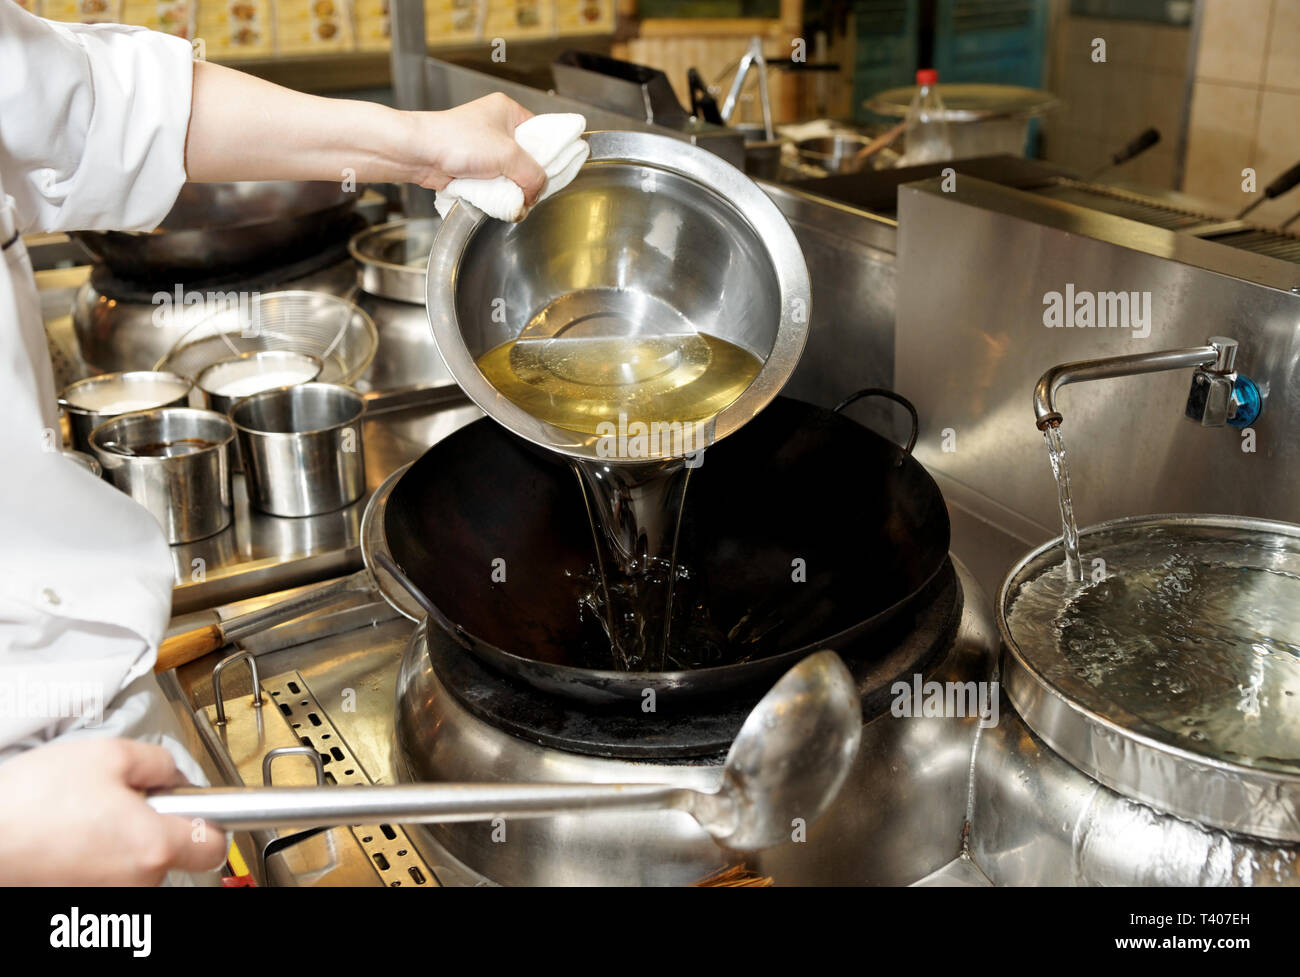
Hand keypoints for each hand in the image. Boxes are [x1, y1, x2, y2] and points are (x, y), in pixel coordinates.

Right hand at [0, 738, 227, 884]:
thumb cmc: (31, 801)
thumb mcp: (110, 754)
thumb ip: (160, 763)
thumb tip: (175, 777)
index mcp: (153, 845)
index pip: (215, 846)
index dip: (211, 820)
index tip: (198, 805)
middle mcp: (136, 883)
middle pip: (172, 854)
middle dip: (156, 824)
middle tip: (121, 798)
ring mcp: (107, 900)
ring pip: (136, 866)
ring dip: (123, 841)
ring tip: (84, 816)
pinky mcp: (80, 906)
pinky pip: (106, 877)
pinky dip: (96, 858)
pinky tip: (70, 836)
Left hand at [407, 93, 547, 203]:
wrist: (419, 153)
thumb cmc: (456, 140)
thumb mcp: (508, 155)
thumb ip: (533, 174)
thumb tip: (537, 193)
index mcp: (509, 111)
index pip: (541, 134)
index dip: (548, 156)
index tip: (551, 175)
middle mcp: (497, 127)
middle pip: (526, 158)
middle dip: (527, 178)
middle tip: (529, 189)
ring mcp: (483, 148)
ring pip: (509, 174)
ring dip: (509, 188)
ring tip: (507, 194)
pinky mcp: (472, 167)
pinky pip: (493, 183)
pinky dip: (494, 193)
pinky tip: (493, 197)